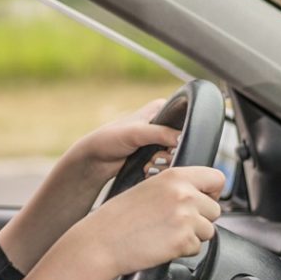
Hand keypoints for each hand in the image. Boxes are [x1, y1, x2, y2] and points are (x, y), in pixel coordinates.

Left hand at [51, 99, 179, 191]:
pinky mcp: (155, 155)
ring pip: (176, 155)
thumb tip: (183, 139)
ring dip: (163, 164)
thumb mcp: (136, 133)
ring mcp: (159, 140)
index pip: (185, 120)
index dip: (181, 136)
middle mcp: (162, 123)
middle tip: (156, 157)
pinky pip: (168, 165)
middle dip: (170, 154)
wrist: (95, 160)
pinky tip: (147, 169)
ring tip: (148, 164)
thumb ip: (160, 133)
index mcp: (161, 109)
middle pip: (182, 141)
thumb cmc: (109, 139)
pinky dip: (159, 170)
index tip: (170, 146)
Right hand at [73, 166, 223, 277]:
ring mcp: (185, 217)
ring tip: (165, 233)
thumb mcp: (148, 188)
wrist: (101, 241)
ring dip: (191, 236)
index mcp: (174, 176)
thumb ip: (176, 188)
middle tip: (174, 223)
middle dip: (200, 219)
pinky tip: (162, 244)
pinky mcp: (183, 240)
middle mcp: (183, 194)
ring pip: (209, 230)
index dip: (212, 192)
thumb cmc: (118, 218)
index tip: (203, 199)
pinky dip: (182, 250)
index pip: (216, 178)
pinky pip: (197, 248)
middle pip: (215, 209)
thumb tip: (201, 196)